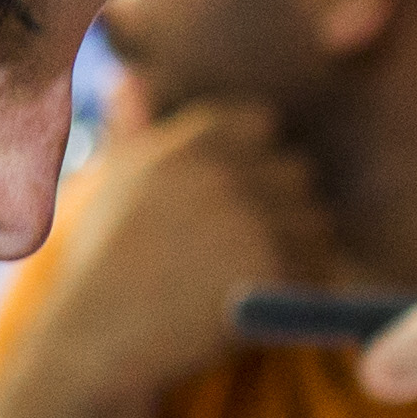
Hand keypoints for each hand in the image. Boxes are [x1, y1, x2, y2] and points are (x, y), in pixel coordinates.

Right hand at [12, 100, 342, 412]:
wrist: (97, 341)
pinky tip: (259, 306)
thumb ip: (130, 127)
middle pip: (296, 172)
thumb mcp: (110, 183)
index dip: (253, 166)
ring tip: (249, 281)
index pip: (261, 124)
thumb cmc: (104, 266)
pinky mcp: (271, 265)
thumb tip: (132, 76)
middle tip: (241, 253)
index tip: (226, 206)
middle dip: (282, 210)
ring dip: (297, 253)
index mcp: (186, 142)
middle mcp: (221, 169)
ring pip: (316, 223)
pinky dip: (301, 291)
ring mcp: (250, 216)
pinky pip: (319, 269)